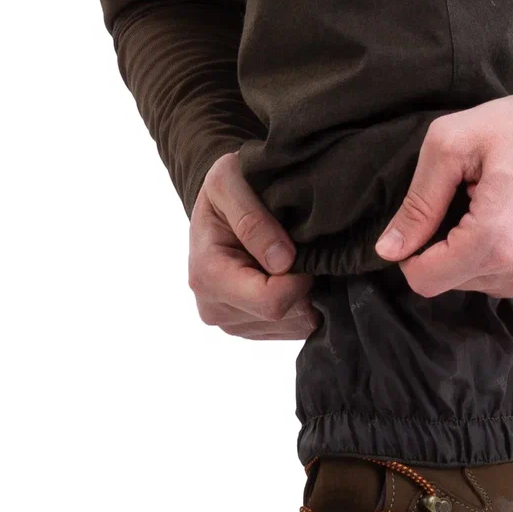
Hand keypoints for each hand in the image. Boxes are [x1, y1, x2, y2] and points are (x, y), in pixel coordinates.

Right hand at [189, 152, 315, 338]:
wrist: (218, 207)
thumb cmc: (226, 188)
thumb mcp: (230, 181)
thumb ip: (253, 218)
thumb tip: (283, 262)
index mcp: (208, 277)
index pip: (271, 302)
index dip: (300, 280)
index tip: (303, 252)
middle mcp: (215, 310)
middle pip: (285, 317)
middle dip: (303, 287)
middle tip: (298, 253)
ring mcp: (231, 325)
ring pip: (294, 327)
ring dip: (304, 296)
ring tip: (290, 264)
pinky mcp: (248, 330)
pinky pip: (293, 330)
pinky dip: (300, 305)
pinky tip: (289, 279)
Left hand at [375, 95, 512, 297]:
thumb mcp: (453, 144)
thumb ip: (417, 202)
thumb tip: (389, 250)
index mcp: (494, 239)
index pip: (425, 280)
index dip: (412, 254)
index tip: (425, 223)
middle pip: (449, 284)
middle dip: (446, 250)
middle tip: (468, 204)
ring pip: (476, 286)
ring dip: (473, 255)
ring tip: (494, 210)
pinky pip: (505, 284)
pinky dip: (499, 259)